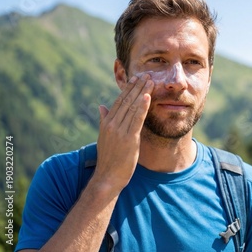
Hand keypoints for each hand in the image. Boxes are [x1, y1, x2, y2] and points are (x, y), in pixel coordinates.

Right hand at [92, 74, 153, 194]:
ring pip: (132, 107)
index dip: (128, 89)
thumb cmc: (108, 158)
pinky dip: (142, 107)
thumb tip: (101, 107)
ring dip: (142, 92)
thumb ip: (104, 121)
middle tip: (146, 74)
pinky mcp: (129, 138)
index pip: (119, 101)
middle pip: (126, 100)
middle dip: (137, 86)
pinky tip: (148, 97)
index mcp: (107, 122)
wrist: (108, 177)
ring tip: (150, 80)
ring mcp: (120, 131)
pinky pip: (136, 119)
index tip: (136, 78)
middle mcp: (112, 124)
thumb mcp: (104, 137)